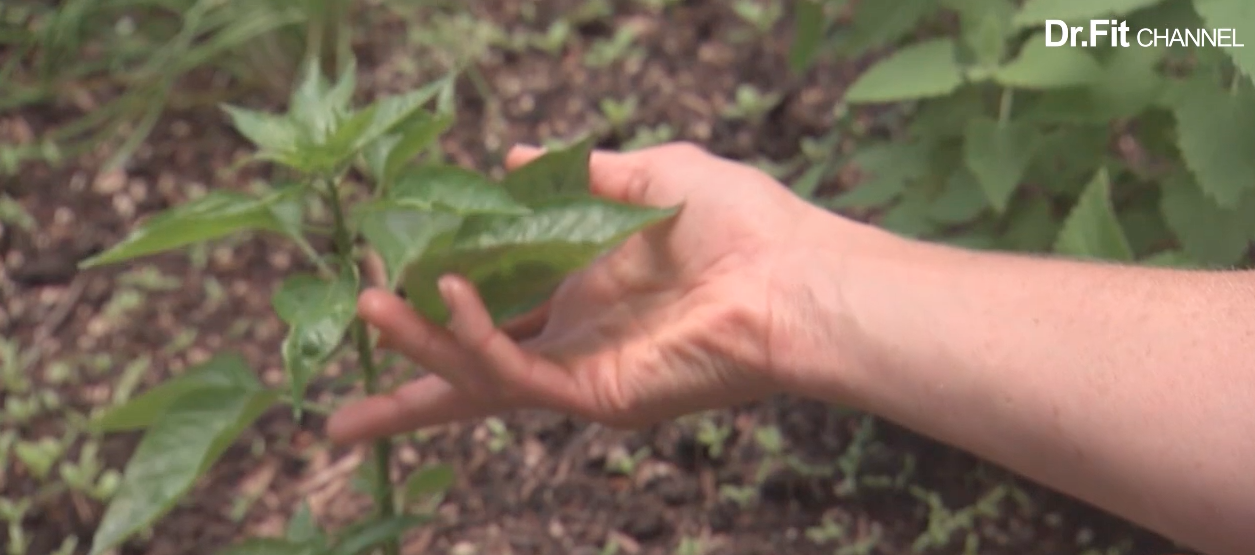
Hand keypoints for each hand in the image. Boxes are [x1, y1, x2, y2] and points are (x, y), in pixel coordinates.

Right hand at [326, 142, 847, 443]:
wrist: (796, 274)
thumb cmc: (740, 222)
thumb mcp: (648, 174)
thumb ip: (574, 173)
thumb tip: (507, 161)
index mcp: (579, 289)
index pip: (491, 306)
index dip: (431, 300)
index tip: (379, 275)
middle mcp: (571, 337)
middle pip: (469, 369)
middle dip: (406, 385)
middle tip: (336, 412)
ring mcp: (581, 372)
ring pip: (478, 374)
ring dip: (418, 343)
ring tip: (370, 302)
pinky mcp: (596, 394)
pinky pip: (516, 372)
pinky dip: (473, 341)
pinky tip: (448, 297)